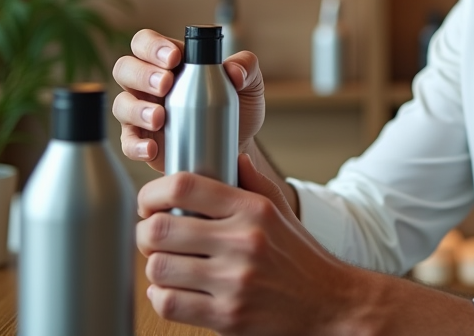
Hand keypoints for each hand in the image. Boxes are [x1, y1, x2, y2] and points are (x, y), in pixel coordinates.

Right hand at [112, 29, 265, 171]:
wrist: (239, 145)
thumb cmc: (239, 107)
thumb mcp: (250, 82)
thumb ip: (247, 66)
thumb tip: (233, 70)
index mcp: (170, 61)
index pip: (146, 43)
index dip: (152, 46)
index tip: (174, 58)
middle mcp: (149, 83)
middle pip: (125, 68)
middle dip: (142, 74)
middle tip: (166, 84)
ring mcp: (142, 112)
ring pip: (121, 103)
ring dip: (136, 108)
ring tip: (160, 118)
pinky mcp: (143, 141)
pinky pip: (127, 142)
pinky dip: (135, 145)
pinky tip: (152, 148)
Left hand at [137, 155, 361, 335]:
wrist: (329, 304)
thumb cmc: (300, 256)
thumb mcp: (281, 211)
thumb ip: (255, 181)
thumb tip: (232, 157)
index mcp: (252, 209)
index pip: (184, 186)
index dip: (152, 193)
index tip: (149, 204)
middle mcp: (243, 241)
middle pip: (160, 228)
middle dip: (144, 233)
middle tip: (150, 237)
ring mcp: (234, 281)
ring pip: (159, 268)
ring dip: (154, 267)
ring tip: (166, 265)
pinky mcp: (227, 316)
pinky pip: (169, 303)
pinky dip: (162, 296)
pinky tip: (173, 290)